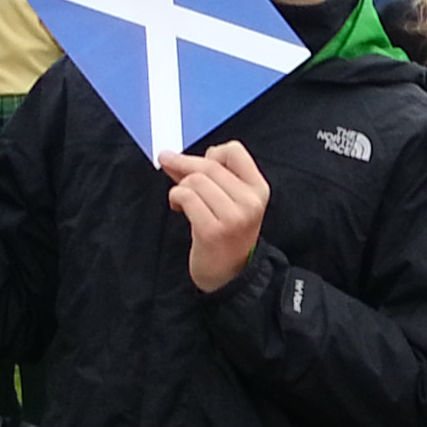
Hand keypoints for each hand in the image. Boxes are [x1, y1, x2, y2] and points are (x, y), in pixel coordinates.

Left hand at [162, 140, 268, 292]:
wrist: (229, 275)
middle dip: (183, 164)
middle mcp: (249, 202)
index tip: (199, 164)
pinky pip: (185, 197)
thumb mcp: (230, 202)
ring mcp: (233, 217)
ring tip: (182, 201)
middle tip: (168, 164)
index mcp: (258, 189)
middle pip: (208, 166)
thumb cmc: (226, 235)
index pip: (234, 151)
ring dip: (180, 188)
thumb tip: (173, 156)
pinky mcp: (212, 230)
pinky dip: (176, 198)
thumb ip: (209, 177)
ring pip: (194, 181)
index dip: (211, 154)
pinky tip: (179, 208)